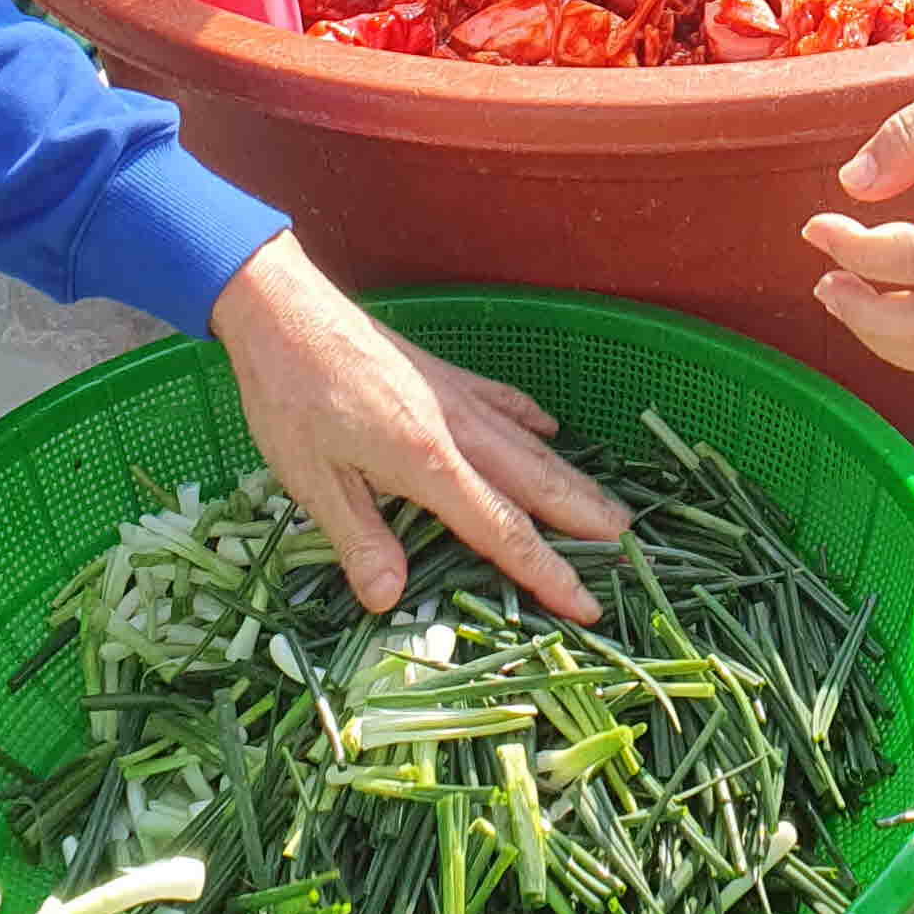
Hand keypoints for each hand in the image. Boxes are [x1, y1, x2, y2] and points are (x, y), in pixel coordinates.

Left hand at [213, 232, 627, 619]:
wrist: (282, 309)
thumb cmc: (288, 396)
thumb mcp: (309, 479)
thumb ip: (358, 538)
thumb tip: (390, 599)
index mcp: (428, 462)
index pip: (503, 529)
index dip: (548, 572)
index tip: (587, 604)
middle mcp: (457, 428)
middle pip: (537, 484)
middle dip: (584, 521)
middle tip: (632, 552)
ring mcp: (454, 395)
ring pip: (529, 446)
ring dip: (572, 479)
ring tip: (610, 506)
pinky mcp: (441, 373)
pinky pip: (502, 402)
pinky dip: (532, 421)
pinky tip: (549, 429)